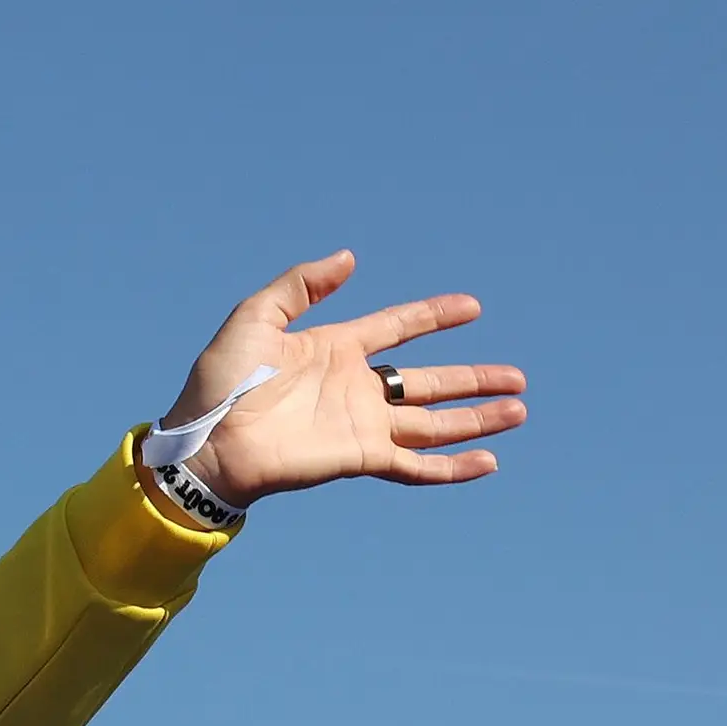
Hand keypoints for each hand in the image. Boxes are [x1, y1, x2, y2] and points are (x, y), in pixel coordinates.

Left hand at [164, 250, 525, 505]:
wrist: (208, 441)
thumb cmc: (221, 381)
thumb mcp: (256, 317)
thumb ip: (301, 285)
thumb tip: (350, 259)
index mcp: (335, 349)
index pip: (398, 328)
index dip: (434, 316)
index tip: (472, 307)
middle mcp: (356, 388)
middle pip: (429, 381)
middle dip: (473, 379)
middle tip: (518, 377)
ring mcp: (362, 425)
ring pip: (434, 422)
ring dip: (477, 418)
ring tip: (519, 410)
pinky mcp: (360, 458)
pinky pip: (417, 465)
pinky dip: (453, 466)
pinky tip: (488, 462)